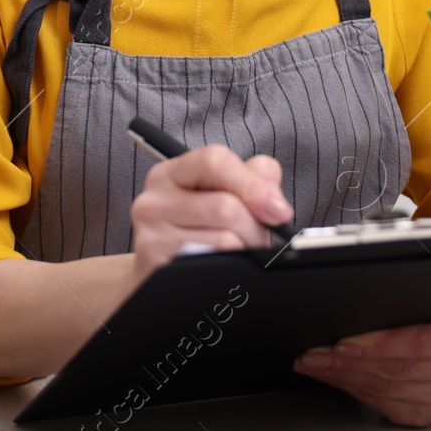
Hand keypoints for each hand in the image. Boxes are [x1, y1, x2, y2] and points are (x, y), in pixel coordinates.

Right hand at [129, 144, 292, 282]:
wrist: (158, 270)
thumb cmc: (196, 229)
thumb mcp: (220, 193)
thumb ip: (254, 178)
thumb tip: (274, 201)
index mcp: (171, 173)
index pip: (214, 161)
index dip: (253, 185)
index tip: (278, 210)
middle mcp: (155, 199)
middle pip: (225, 206)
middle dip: (256, 227)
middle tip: (260, 238)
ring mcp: (153, 234)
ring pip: (225, 239)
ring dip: (246, 249)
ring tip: (241, 250)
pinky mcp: (158, 265)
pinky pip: (214, 263)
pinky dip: (231, 266)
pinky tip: (224, 264)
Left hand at [291, 311, 430, 426]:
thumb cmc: (430, 315)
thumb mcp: (421, 301)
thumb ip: (397, 307)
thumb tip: (349, 312)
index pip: (417, 342)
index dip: (376, 344)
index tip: (341, 344)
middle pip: (394, 369)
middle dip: (345, 361)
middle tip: (313, 354)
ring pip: (384, 389)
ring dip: (342, 376)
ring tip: (315, 364)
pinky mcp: (426, 413)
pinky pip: (382, 404)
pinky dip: (353, 390)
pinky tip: (335, 378)